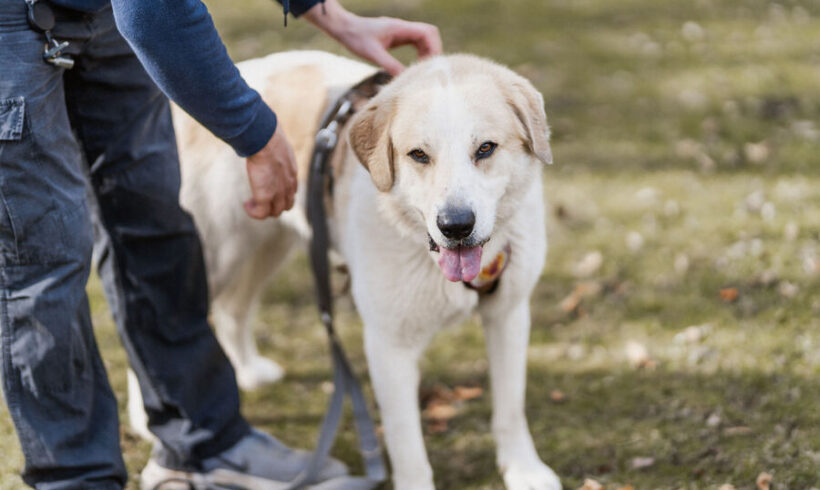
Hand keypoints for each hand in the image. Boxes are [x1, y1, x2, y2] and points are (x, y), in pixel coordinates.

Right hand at [244, 125, 297, 218]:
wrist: (266, 141)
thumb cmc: (268, 137)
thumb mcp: (277, 144)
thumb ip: (273, 148)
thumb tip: (262, 139)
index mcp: (292, 174)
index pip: (292, 192)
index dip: (281, 195)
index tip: (269, 189)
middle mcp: (288, 186)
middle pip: (285, 206)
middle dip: (273, 206)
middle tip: (259, 199)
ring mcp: (278, 193)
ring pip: (274, 212)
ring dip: (263, 210)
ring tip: (251, 203)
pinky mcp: (265, 196)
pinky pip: (261, 213)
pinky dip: (253, 212)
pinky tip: (247, 204)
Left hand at [304, 0, 441, 75]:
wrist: (344, 28)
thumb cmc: (356, 38)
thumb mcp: (373, 54)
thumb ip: (390, 65)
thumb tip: (405, 78)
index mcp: (400, 28)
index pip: (428, 32)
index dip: (434, 47)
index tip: (431, 63)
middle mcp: (403, 27)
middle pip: (430, 34)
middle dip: (433, 51)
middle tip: (428, 68)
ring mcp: (401, 31)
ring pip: (424, 39)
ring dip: (427, 53)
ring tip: (421, 69)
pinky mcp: (397, 37)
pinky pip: (415, 43)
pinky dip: (419, 53)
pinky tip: (413, 66)